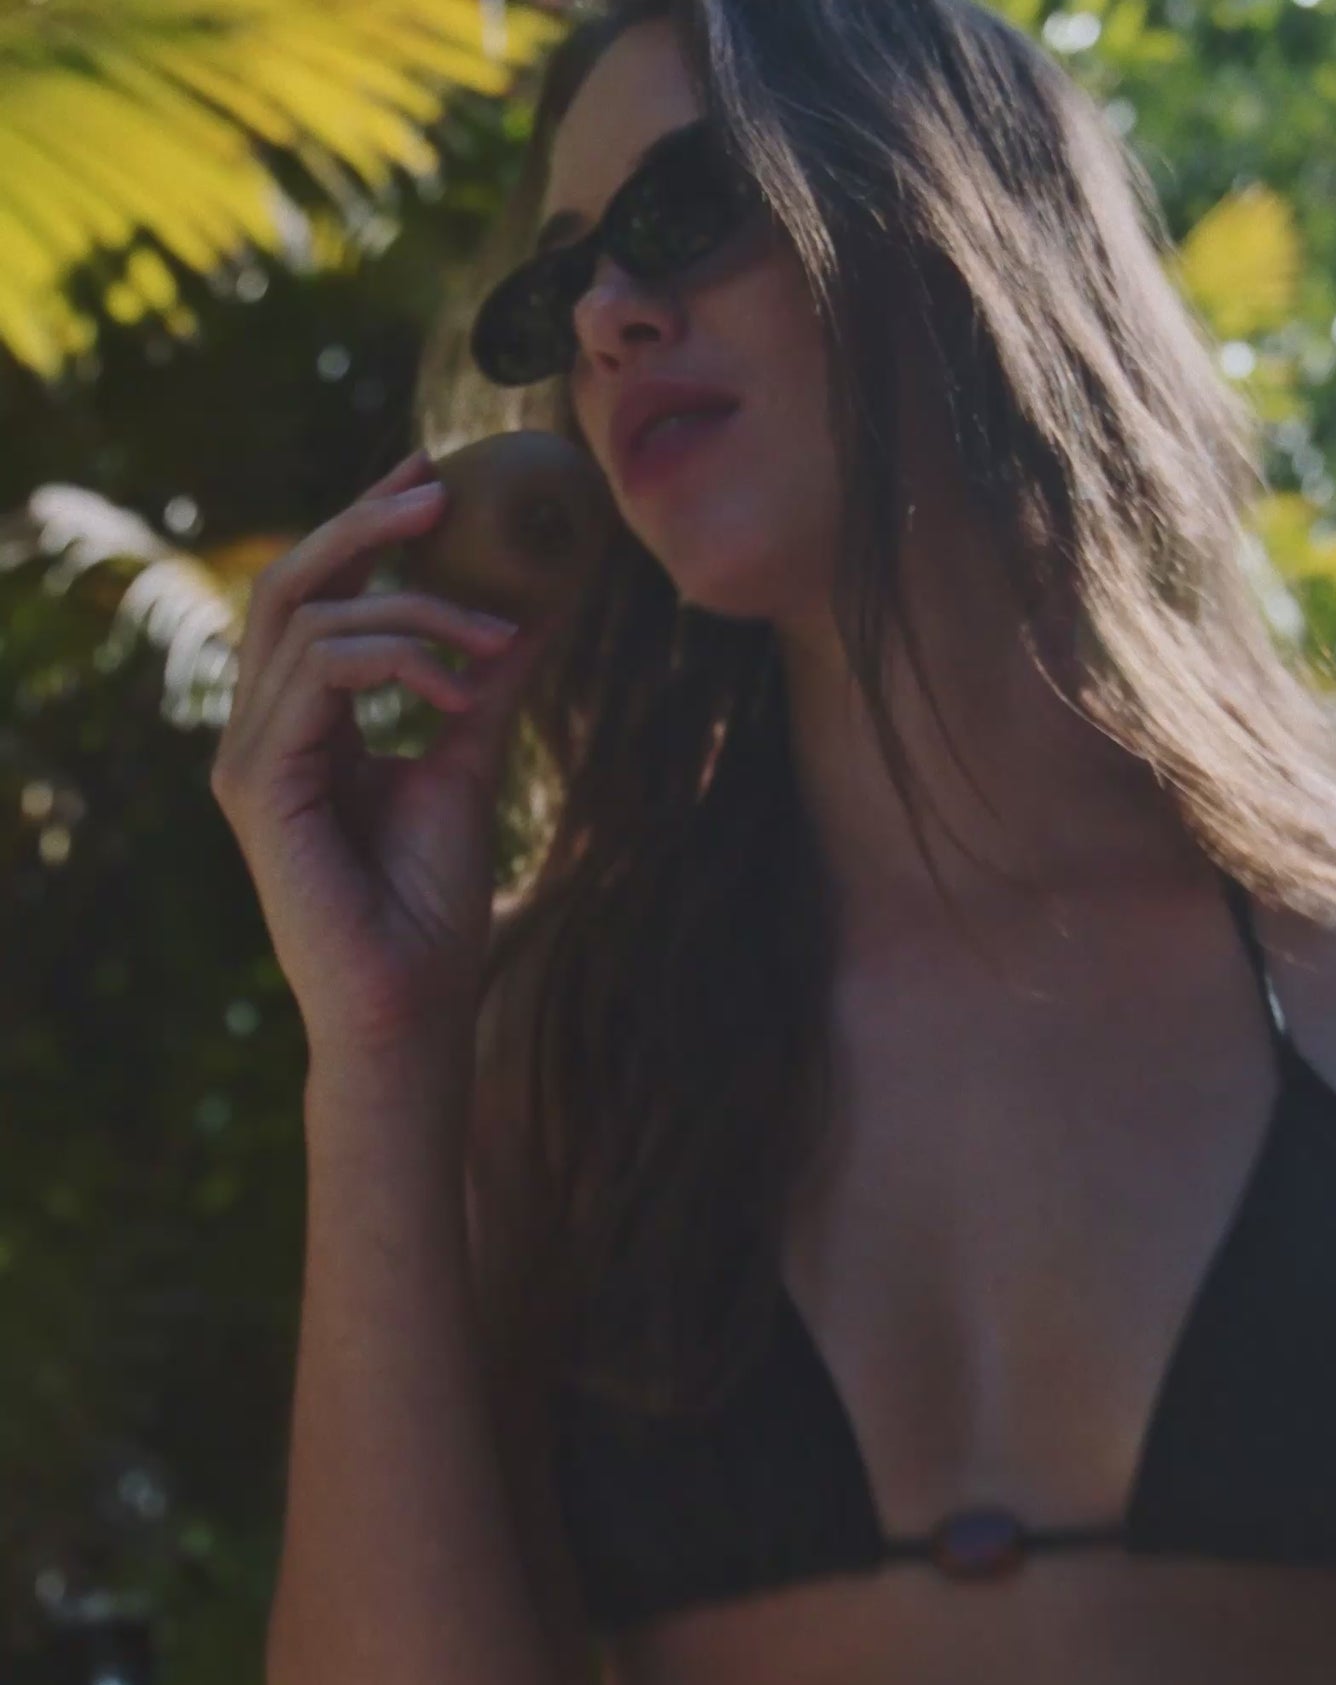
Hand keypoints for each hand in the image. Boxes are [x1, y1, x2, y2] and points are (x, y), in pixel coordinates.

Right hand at [210, 449, 559, 1066]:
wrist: (411, 1006)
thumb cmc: (430, 909)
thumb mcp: (466, 767)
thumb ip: (485, 688)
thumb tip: (536, 614)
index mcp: (302, 726)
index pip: (317, 599)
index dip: (364, 527)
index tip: (431, 478)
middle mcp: (263, 733)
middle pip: (290, 585)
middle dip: (364, 523)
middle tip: (438, 488)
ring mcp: (251, 757)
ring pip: (312, 619)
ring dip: (416, 608)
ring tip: (499, 638)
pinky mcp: (259, 783)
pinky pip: (320, 672)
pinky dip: (399, 660)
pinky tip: (461, 686)